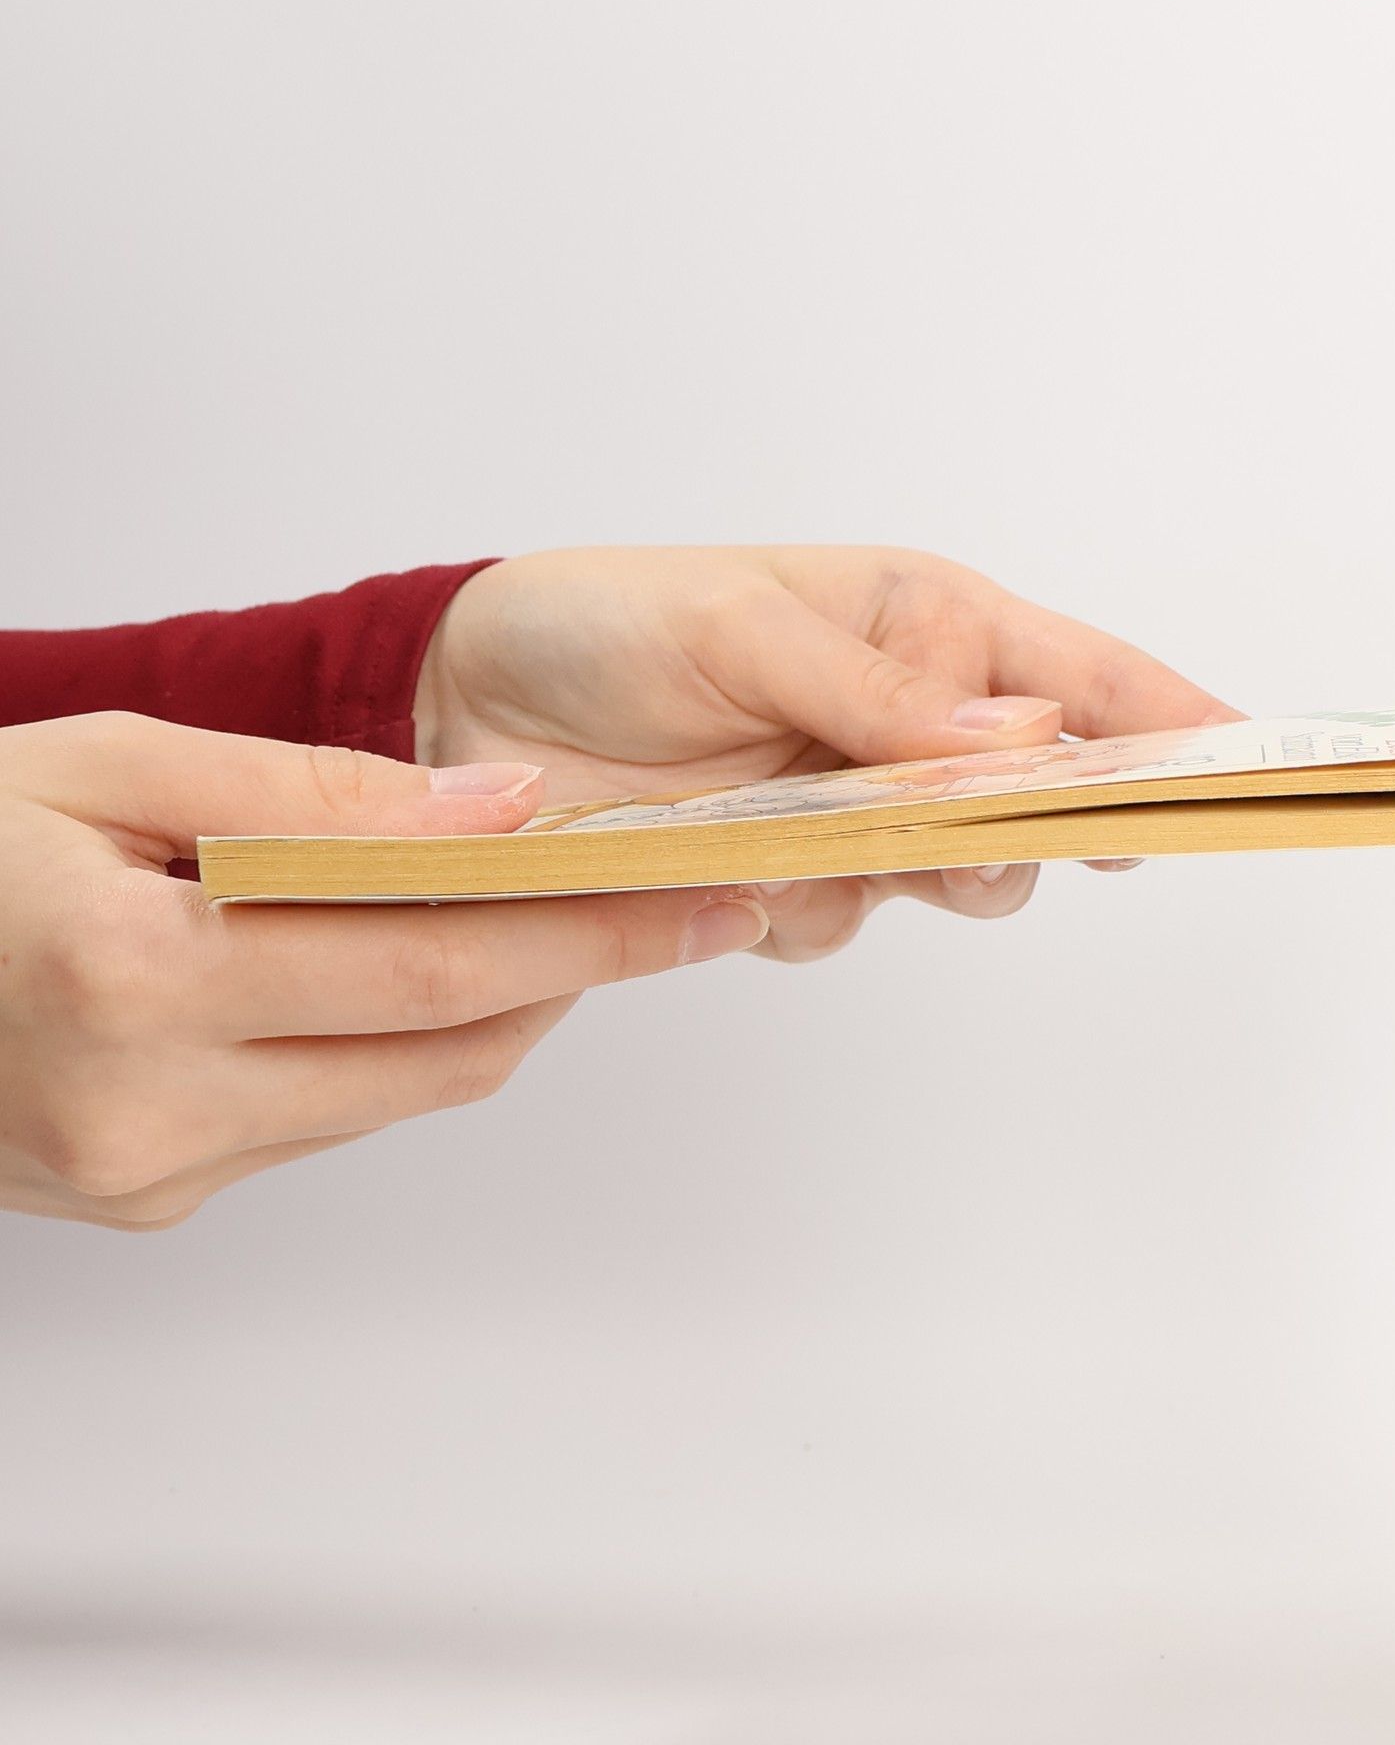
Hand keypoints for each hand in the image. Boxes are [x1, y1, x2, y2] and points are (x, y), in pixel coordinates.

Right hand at [0, 714, 769, 1228]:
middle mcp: (142, 1107)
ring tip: (575, 917)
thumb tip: (505, 810)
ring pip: (402, 1089)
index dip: (594, 930)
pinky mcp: (151, 1200)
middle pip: (446, 1044)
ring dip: (500, 1003)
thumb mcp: (111, 764)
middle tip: (694, 908)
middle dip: (584, 970)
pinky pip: (331, 1116)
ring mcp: (146, 1175)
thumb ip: (313, 795)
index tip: (711, 897)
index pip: (436, 963)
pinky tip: (428, 966)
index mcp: (125, 977)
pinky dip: (402, 1040)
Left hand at [414, 546, 1238, 958]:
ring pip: (956, 880)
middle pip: (1044, 806)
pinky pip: (843, 922)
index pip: (1092, 678)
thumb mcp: (740, 628)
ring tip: (790, 829)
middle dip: (1003, 829)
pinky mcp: (795, 874)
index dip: (1179, 724)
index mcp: (930, 627)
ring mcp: (859, 806)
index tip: (1262, 767)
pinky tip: (727, 858)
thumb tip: (1026, 739)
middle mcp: (916, 720)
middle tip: (935, 829)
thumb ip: (880, 689)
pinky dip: (795, 907)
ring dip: (890, 873)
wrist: (477, 703)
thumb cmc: (614, 620)